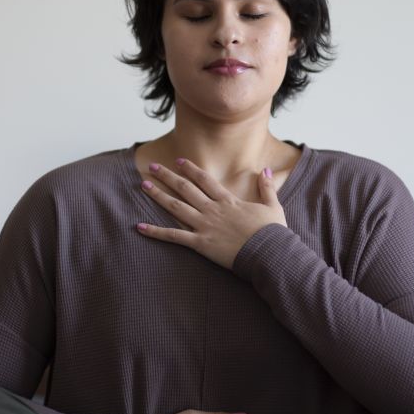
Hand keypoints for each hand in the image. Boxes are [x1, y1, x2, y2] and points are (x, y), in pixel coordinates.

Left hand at [136, 158, 286, 269]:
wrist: (268, 252)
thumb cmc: (272, 232)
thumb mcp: (273, 206)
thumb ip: (267, 187)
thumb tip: (266, 170)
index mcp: (228, 200)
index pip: (204, 180)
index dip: (190, 169)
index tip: (178, 161)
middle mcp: (212, 209)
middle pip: (185, 189)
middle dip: (167, 176)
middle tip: (152, 167)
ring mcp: (204, 225)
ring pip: (176, 207)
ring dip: (158, 195)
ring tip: (144, 185)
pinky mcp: (200, 243)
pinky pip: (174, 236)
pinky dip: (156, 231)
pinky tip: (140, 226)